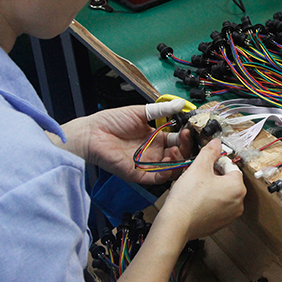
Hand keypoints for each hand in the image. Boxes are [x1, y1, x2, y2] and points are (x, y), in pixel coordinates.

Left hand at [59, 101, 194, 184]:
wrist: (91, 133)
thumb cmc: (110, 122)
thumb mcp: (139, 112)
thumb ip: (161, 110)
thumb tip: (180, 103)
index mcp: (156, 138)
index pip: (177, 139)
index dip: (186, 136)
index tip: (191, 129)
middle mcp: (154, 152)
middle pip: (178, 154)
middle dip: (186, 148)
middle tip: (186, 138)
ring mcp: (148, 164)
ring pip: (172, 168)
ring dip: (179, 160)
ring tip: (177, 149)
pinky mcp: (139, 174)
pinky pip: (158, 178)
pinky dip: (168, 172)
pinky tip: (171, 161)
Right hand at [161, 139, 246, 240]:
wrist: (175, 224)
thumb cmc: (187, 198)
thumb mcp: (199, 167)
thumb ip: (210, 151)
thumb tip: (216, 143)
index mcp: (238, 188)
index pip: (231, 166)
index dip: (216, 161)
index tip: (206, 163)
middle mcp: (238, 203)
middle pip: (228, 180)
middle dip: (214, 174)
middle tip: (199, 174)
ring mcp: (230, 216)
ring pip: (222, 193)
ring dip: (211, 187)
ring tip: (196, 187)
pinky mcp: (220, 224)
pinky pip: (217, 206)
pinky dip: (209, 201)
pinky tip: (196, 200)